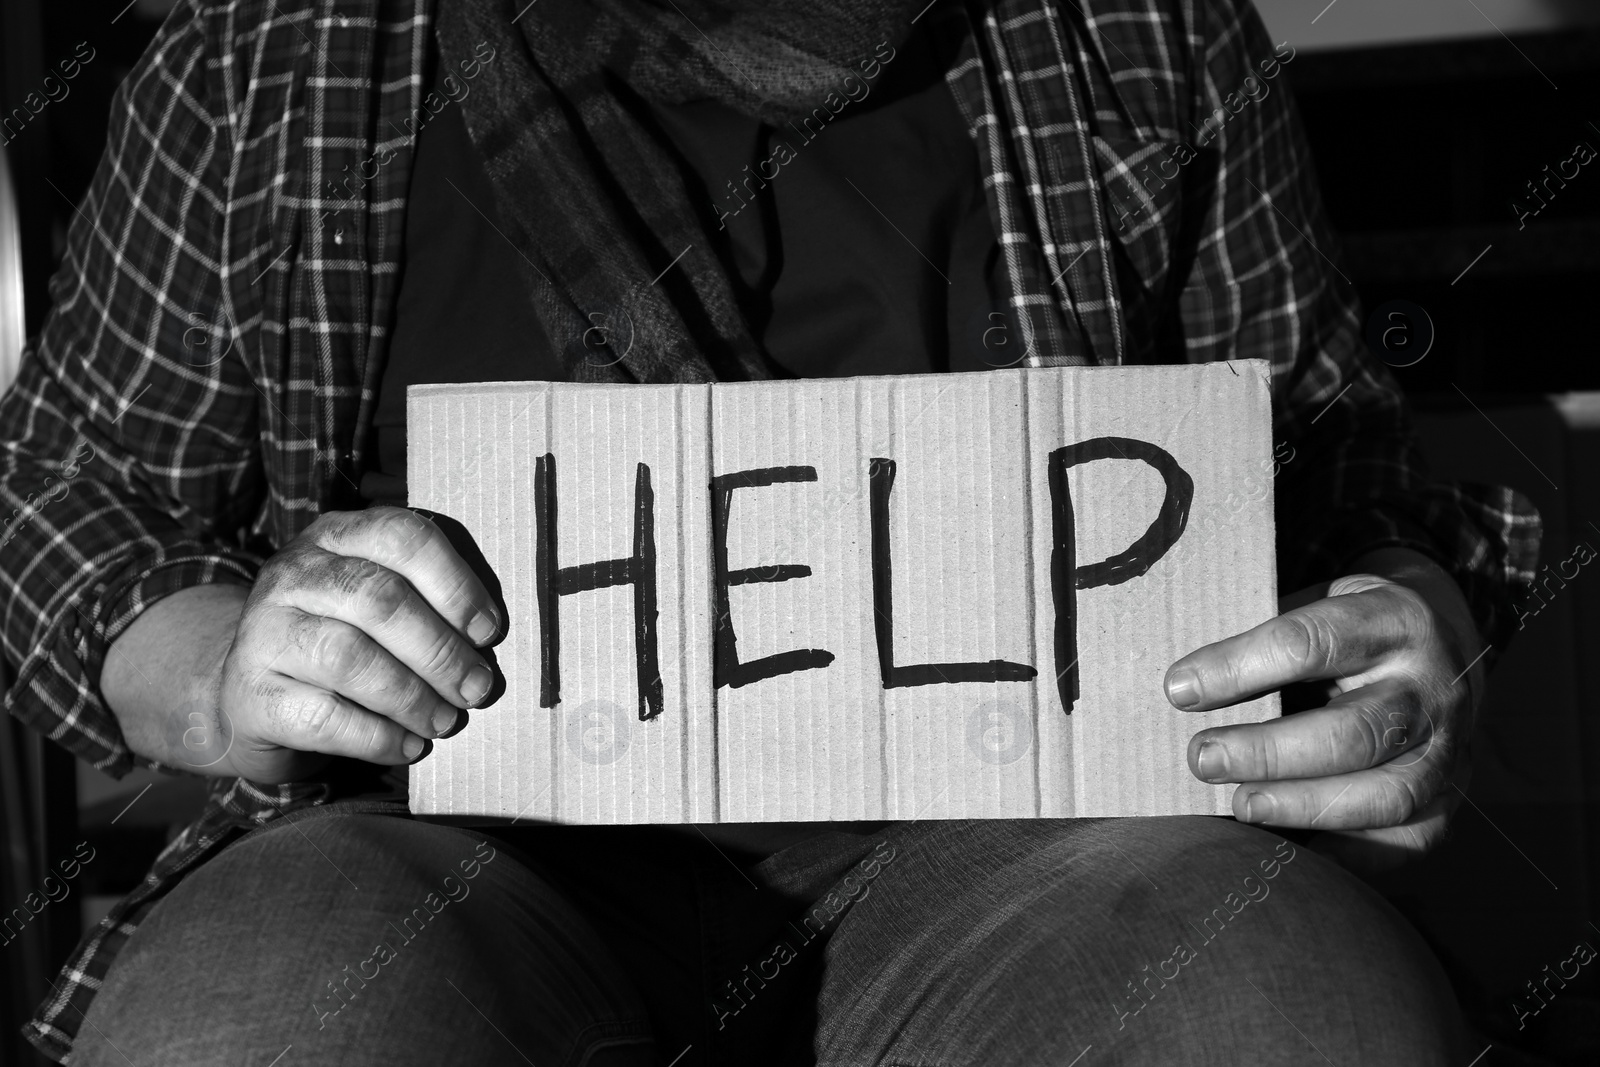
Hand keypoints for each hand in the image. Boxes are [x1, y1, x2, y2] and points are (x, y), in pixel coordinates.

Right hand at [204, 507, 501, 781]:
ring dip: (412, 697)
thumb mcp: (376, 603)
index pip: (401, 537)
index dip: (454, 584)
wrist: (250, 694)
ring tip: (445, 721)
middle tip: (476, 688)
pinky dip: (378, 737)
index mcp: (336, 536)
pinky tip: (408, 747)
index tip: (488, 631)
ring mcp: (264, 631)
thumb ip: (424, 602)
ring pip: (349, 658)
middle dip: (441, 651)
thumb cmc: (340, 641)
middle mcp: (293, 573)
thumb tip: (486, 641)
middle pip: (380, 600)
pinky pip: (324, 717)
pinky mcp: (251, 694)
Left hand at [1165, 547, 1484, 870]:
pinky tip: (1288, 850)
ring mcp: (1449, 752)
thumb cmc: (1348, 634)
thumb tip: (1181, 691)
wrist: (1442, 655)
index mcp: (1393, 621)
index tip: (1179, 690)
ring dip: (1301, 807)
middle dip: (1268, 753)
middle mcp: (1432, 690)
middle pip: (1353, 732)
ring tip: (1240, 805)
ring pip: (1384, 796)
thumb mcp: (1316, 605)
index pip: (1311, 642)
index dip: (1239, 668)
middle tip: (1203, 758)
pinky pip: (1401, 845)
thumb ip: (1260, 642)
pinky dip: (1342, 856)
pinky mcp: (1447, 805)